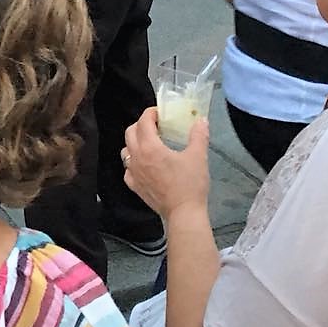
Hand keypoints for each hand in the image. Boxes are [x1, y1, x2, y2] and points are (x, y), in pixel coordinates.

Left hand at [122, 108, 210, 223]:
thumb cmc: (190, 184)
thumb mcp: (198, 156)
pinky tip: (144, 166)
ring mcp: (133, 173)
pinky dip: (133, 164)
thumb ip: (198, 136)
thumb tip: (201, 120)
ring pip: (126, 151)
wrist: (183, 213)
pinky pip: (128, 170)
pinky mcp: (135, 186)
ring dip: (134, 143)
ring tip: (149, 144)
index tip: (159, 113)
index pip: (143, 122)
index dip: (150, 113)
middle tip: (156, 126)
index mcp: (150, 147)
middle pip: (130, 133)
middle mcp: (137, 158)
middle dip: (141, 125)